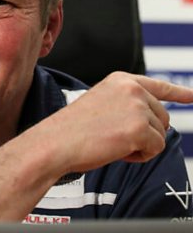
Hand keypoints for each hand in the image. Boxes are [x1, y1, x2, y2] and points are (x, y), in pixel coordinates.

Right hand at [51, 72, 192, 172]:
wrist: (57, 141)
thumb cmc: (73, 128)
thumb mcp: (101, 104)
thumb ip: (126, 104)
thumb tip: (152, 121)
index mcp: (120, 80)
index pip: (157, 85)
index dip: (178, 92)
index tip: (192, 95)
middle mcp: (132, 89)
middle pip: (162, 116)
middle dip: (146, 132)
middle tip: (117, 136)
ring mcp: (137, 106)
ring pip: (160, 134)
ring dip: (141, 144)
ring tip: (113, 141)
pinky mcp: (140, 128)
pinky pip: (156, 148)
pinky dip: (140, 155)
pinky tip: (118, 150)